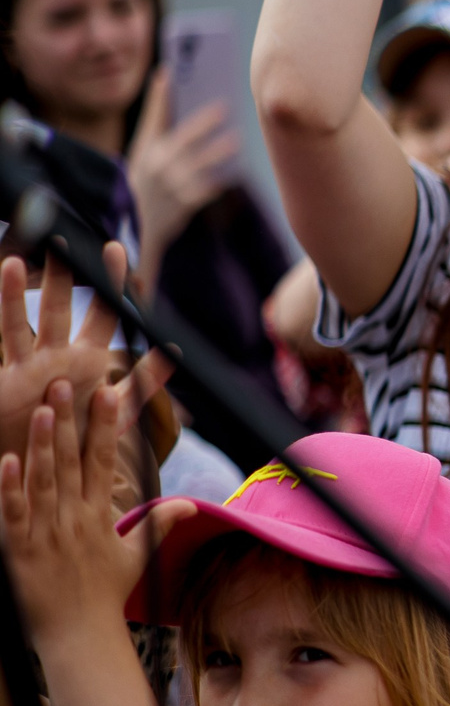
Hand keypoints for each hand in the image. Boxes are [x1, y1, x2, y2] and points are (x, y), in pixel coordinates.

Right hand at [0, 248, 170, 483]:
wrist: (38, 466)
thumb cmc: (74, 437)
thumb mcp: (113, 413)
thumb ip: (142, 383)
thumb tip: (175, 352)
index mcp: (87, 360)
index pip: (104, 314)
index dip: (113, 286)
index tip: (120, 249)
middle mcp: (56, 356)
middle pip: (61, 307)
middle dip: (67, 276)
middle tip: (68, 239)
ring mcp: (28, 365)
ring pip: (24, 322)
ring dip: (20, 292)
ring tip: (20, 261)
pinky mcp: (6, 380)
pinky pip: (4, 342)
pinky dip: (2, 313)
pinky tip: (3, 281)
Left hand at [0, 378, 176, 640]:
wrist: (81, 636)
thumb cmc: (106, 597)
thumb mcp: (137, 558)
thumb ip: (159, 525)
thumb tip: (192, 505)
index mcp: (100, 515)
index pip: (104, 460)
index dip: (105, 425)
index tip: (106, 391)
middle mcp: (75, 518)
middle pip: (72, 460)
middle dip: (69, 420)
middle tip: (65, 382)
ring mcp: (47, 532)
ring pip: (44, 480)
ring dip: (42, 443)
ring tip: (42, 408)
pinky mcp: (21, 549)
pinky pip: (16, 512)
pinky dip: (12, 487)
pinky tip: (8, 460)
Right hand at [128, 70, 239, 283]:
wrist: (135, 226)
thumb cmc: (145, 180)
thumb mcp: (144, 151)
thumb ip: (159, 119)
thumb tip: (165, 78)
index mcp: (146, 148)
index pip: (154, 117)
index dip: (161, 96)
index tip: (170, 73)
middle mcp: (156, 164)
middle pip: (183, 138)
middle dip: (203, 122)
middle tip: (224, 108)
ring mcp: (170, 185)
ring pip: (199, 165)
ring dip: (217, 152)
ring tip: (235, 141)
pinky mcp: (182, 204)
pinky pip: (205, 190)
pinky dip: (217, 182)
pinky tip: (231, 174)